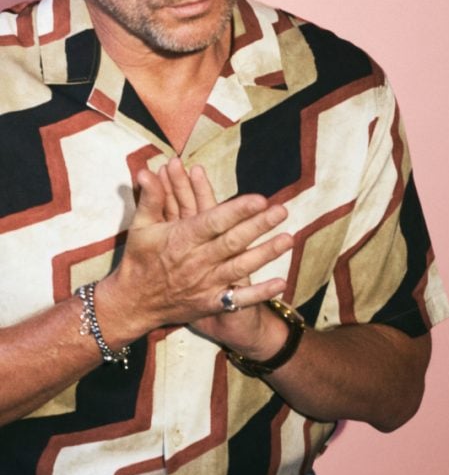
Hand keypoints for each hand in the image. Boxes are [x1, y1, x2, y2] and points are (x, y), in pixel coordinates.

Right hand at [104, 158, 292, 343]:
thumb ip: (151, 199)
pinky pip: (239, 300)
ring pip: (240, 267)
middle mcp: (196, 262)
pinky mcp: (211, 303)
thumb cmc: (140, 260)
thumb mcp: (141, 227)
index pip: (213, 222)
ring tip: (288, 239)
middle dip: (258, 226)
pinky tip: (280, 283)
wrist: (133, 304)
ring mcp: (205, 284)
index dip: (237, 211)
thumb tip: (148, 170)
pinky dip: (260, 293)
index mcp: (180, 240)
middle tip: (282, 211)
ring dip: (265, 254)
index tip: (259, 199)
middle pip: (232, 242)